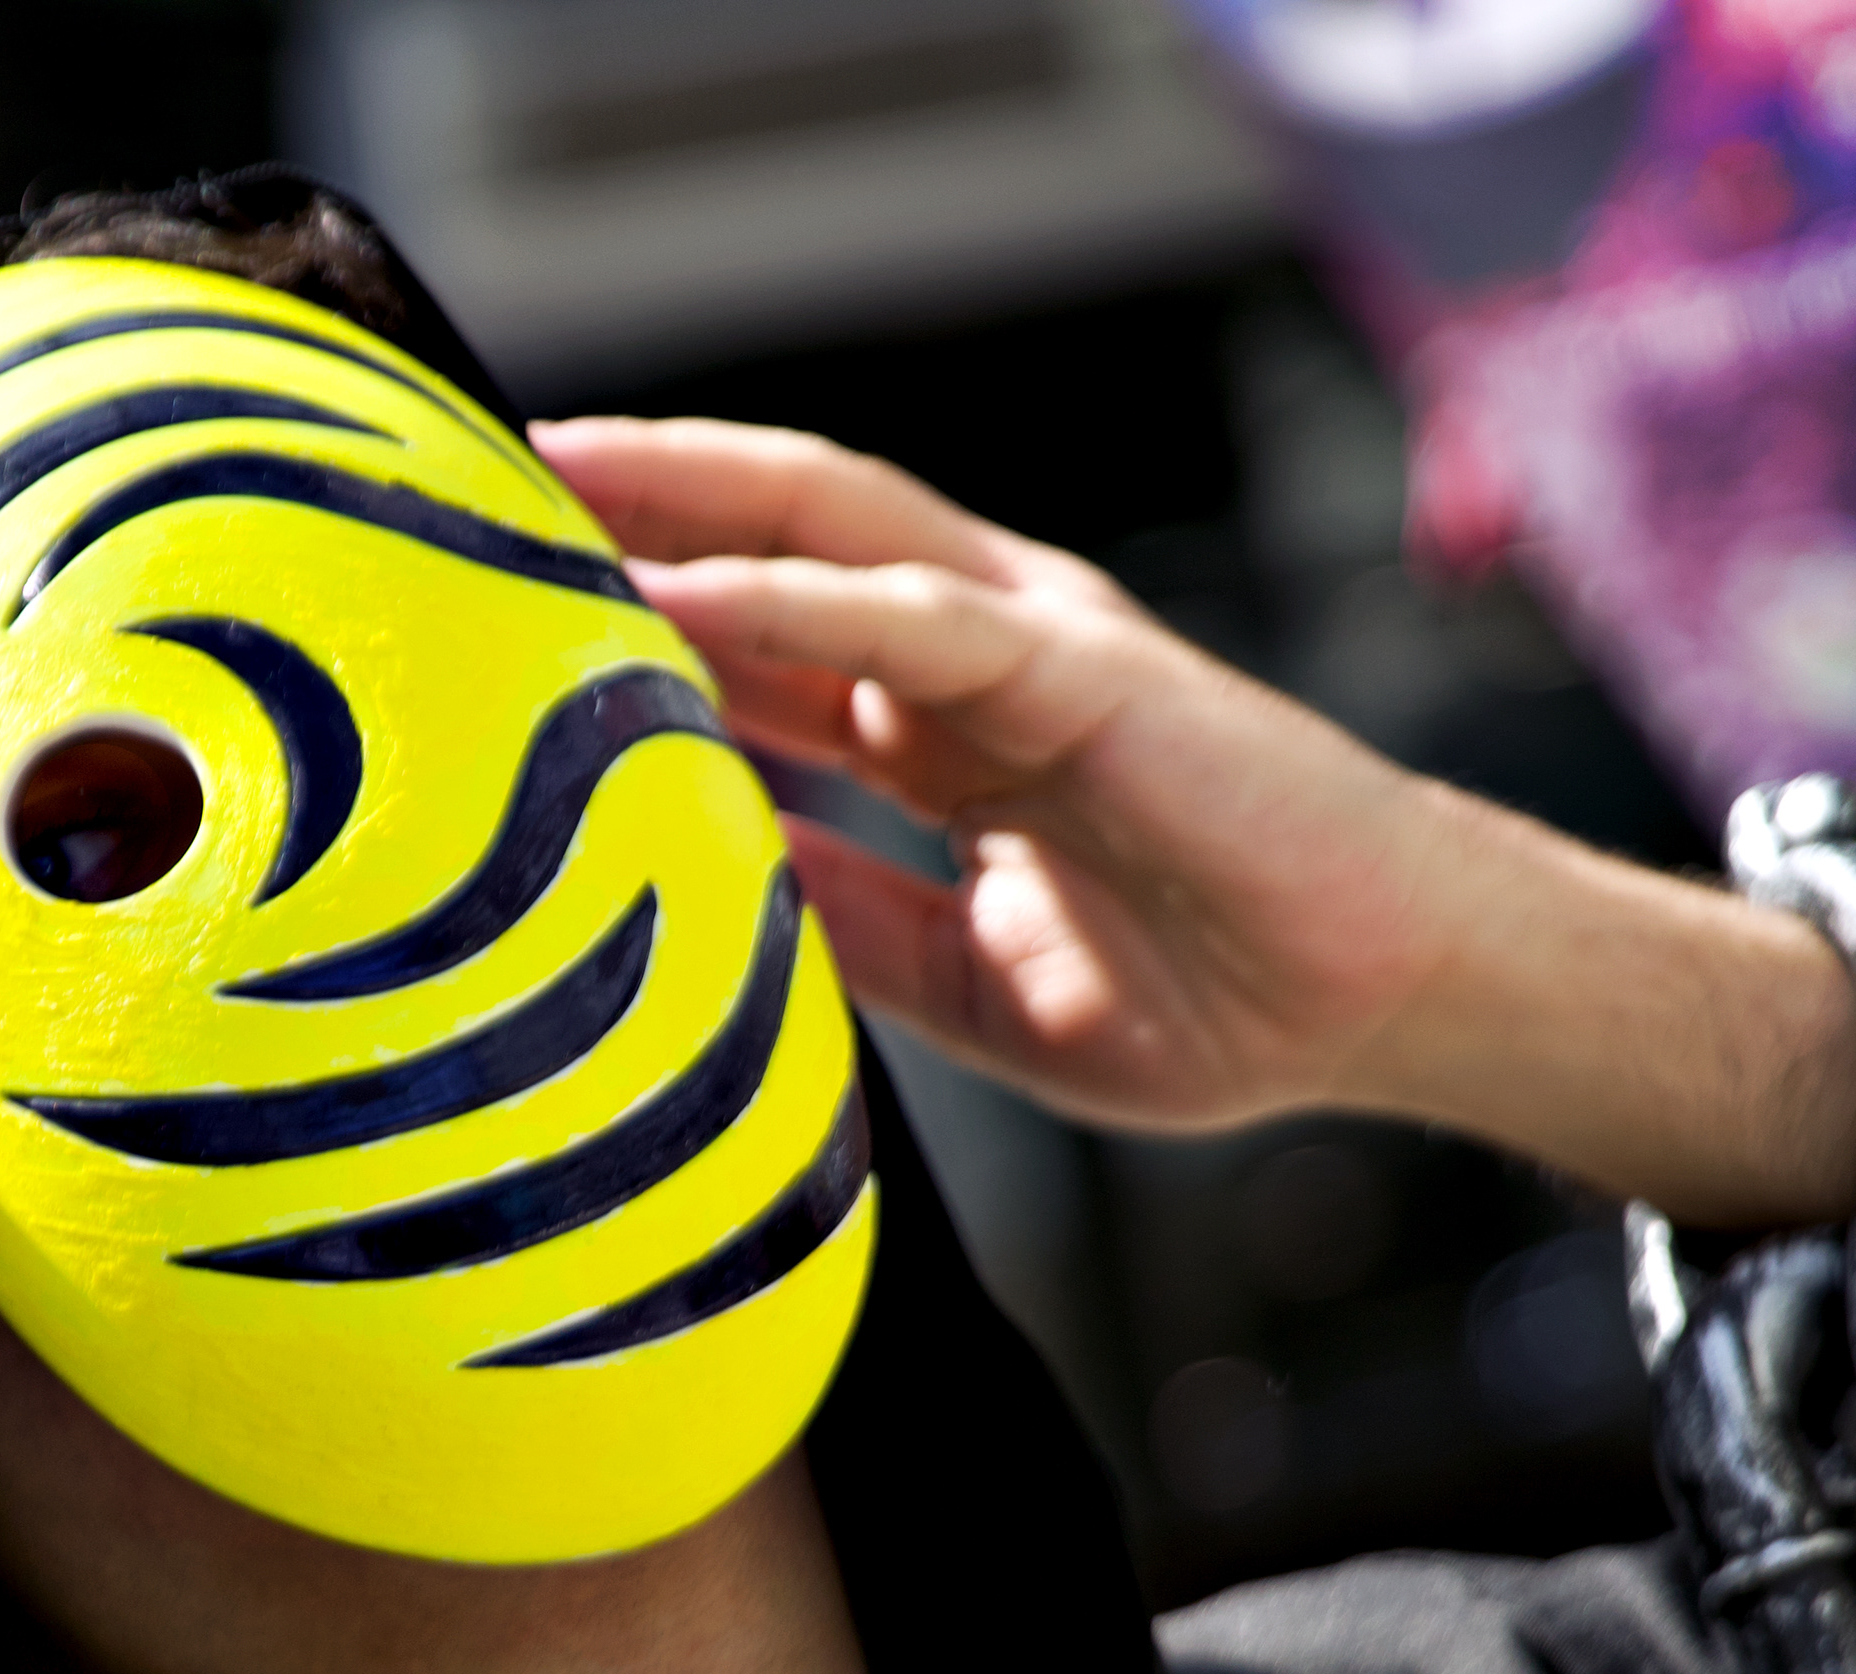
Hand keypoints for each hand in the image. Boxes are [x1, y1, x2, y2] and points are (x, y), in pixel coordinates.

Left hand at [530, 415, 1855, 1225]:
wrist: (1378, 1004)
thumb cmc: (1202, 992)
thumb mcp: (959, 977)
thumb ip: (840, 922)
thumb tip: (700, 896)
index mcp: (940, 724)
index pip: (757, 636)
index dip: (629, 615)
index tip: (498, 619)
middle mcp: (971, 658)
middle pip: (767, 540)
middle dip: (626, 510)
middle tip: (477, 498)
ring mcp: (1030, 646)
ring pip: (823, 531)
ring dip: (677, 502)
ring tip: (540, 488)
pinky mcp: (1086, 668)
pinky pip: (912, 617)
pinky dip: (786, 602)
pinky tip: (673, 599)